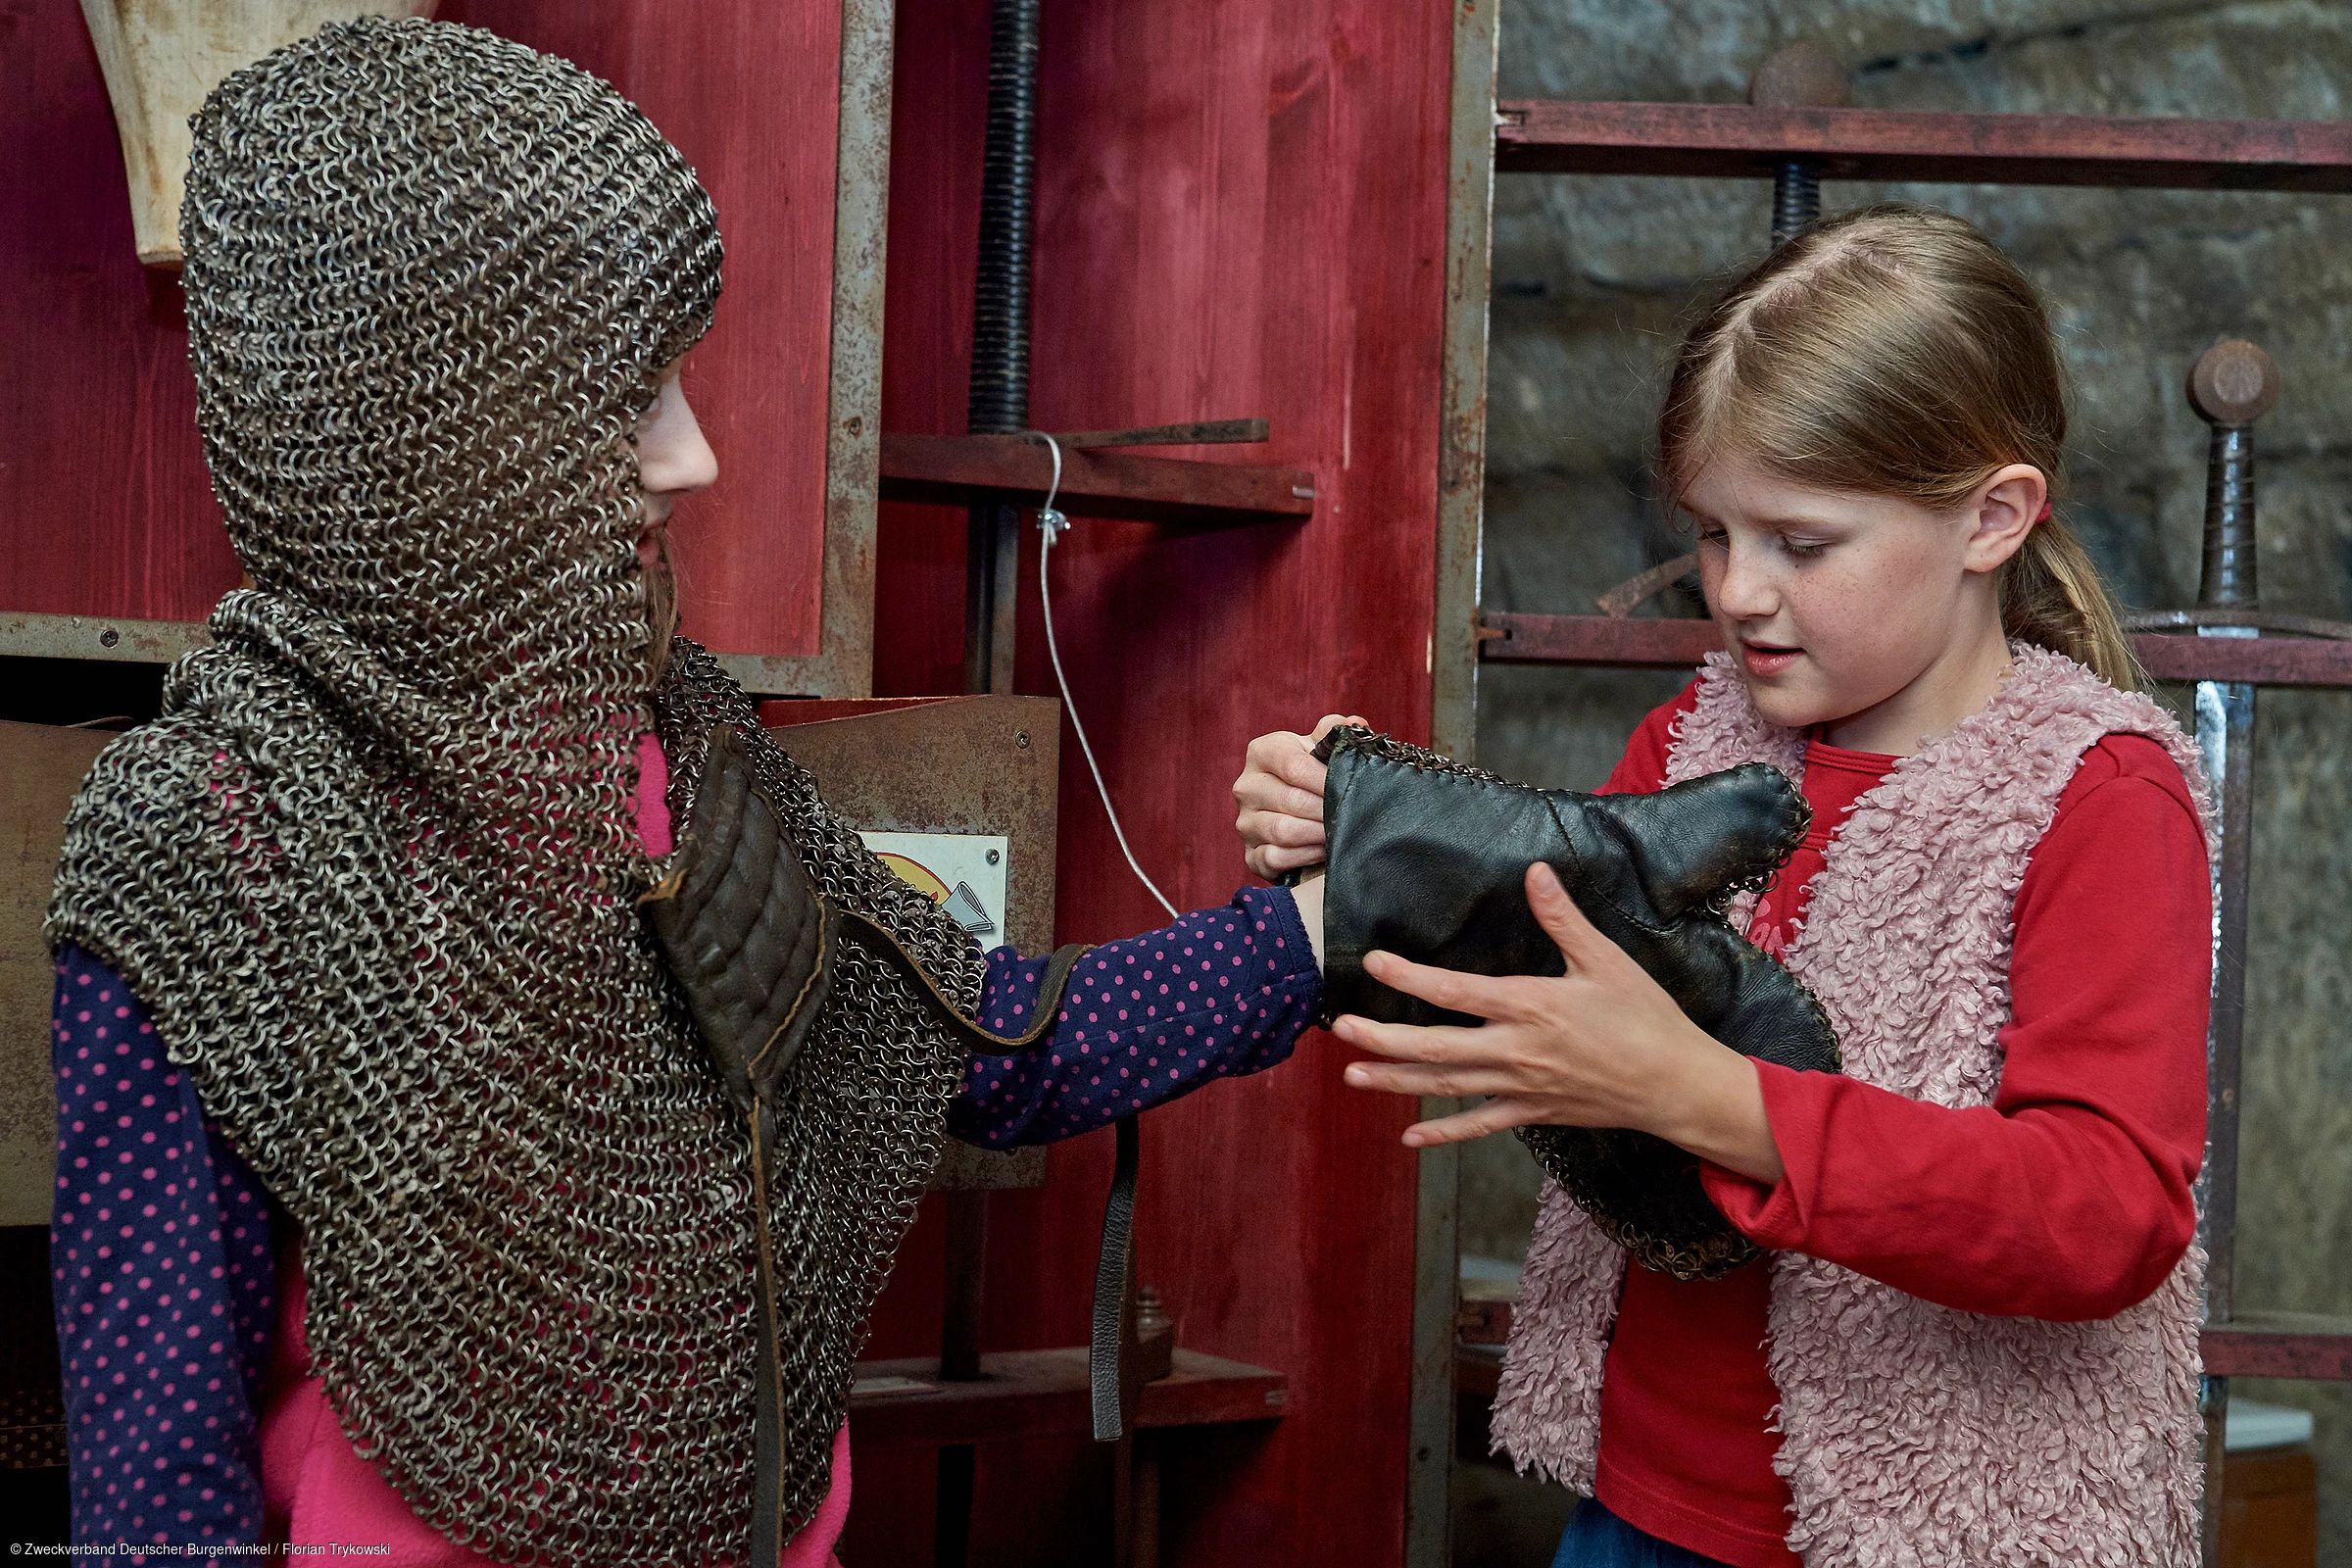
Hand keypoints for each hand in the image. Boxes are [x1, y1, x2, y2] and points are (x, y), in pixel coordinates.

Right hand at [1232, 714, 1364, 879]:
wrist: (1300, 813)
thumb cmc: (1312, 776)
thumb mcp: (1321, 750)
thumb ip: (1335, 734)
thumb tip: (1354, 724)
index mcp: (1262, 752)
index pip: (1293, 765)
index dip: (1325, 779)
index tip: (1350, 787)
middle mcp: (1247, 786)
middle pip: (1291, 800)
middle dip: (1326, 809)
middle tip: (1350, 814)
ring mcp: (1245, 822)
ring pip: (1283, 830)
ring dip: (1317, 833)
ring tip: (1339, 832)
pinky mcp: (1250, 854)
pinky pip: (1276, 857)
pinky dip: (1305, 855)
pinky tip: (1323, 850)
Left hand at [1330, 862, 1785, 1185]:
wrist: (1677, 1086)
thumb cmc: (1646, 1018)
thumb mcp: (1606, 960)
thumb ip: (1563, 918)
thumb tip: (1536, 872)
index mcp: (1530, 1006)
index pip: (1453, 991)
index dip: (1407, 978)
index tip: (1373, 962)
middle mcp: (1516, 1050)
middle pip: (1433, 1047)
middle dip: (1381, 1039)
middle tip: (1341, 1028)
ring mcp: (1521, 1087)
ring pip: (1445, 1087)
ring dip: (1396, 1082)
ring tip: (1353, 1075)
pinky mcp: (1532, 1113)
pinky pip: (1478, 1125)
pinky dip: (1442, 1133)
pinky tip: (1410, 1137)